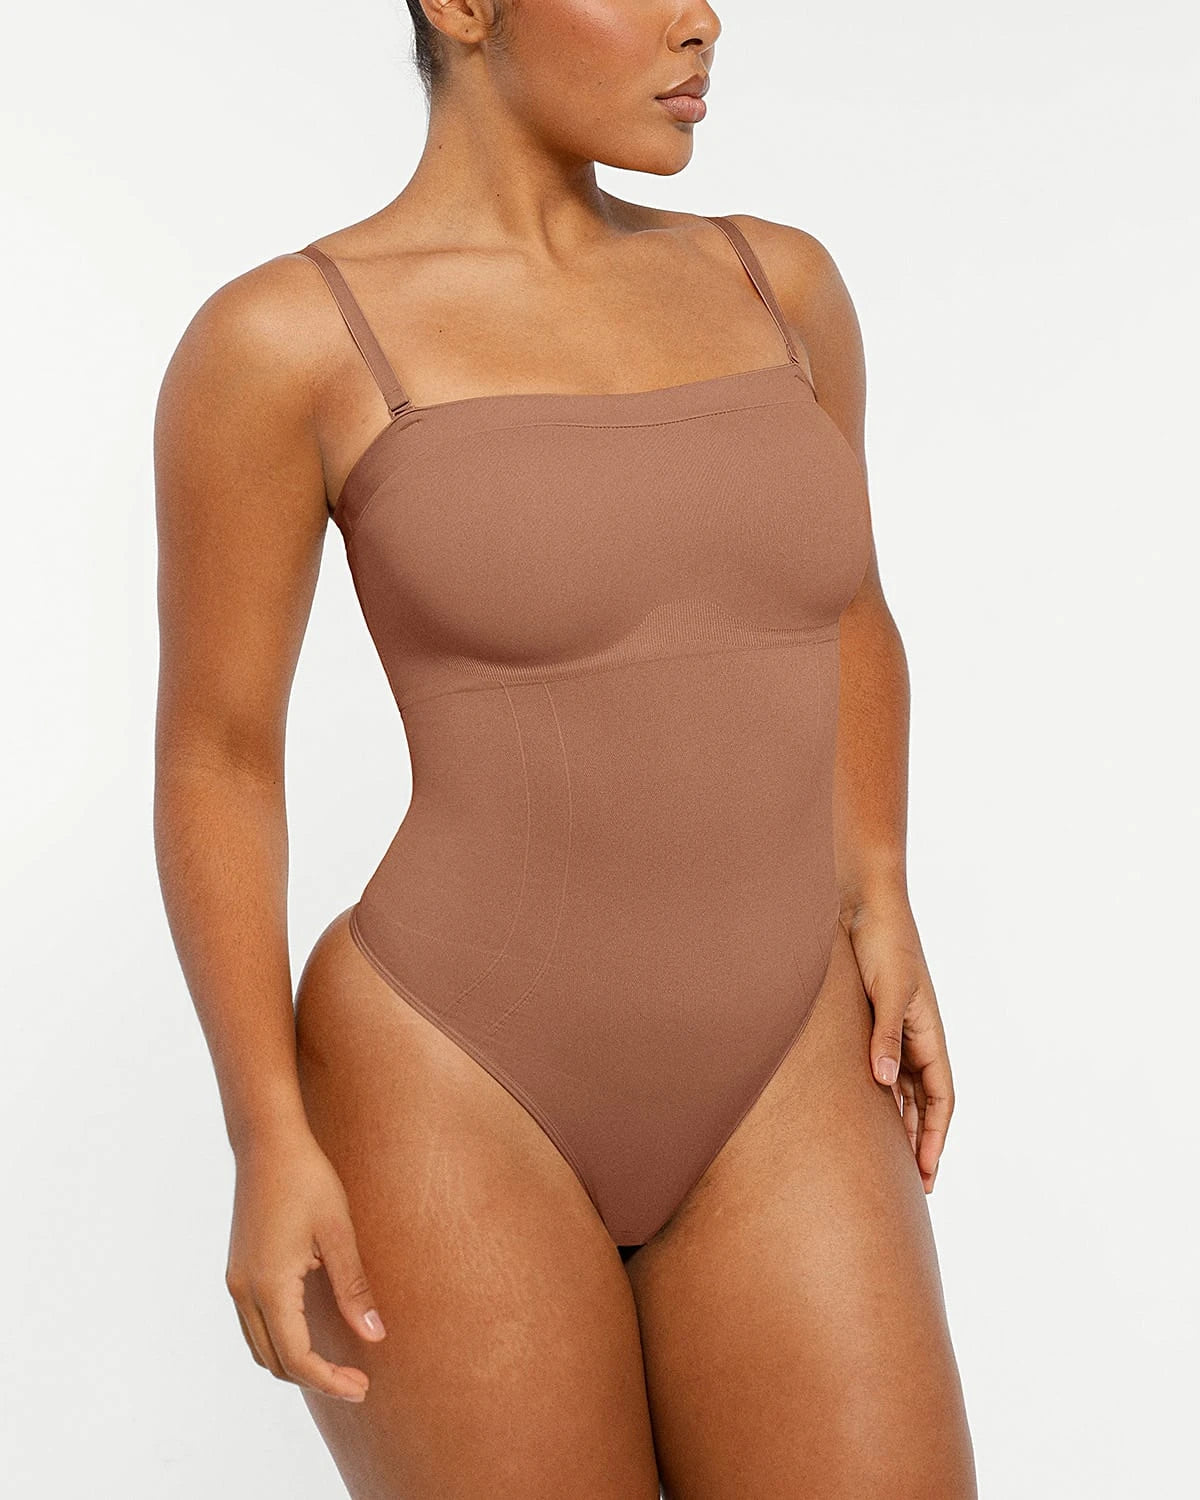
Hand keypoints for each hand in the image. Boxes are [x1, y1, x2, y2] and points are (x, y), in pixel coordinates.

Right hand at [225, 1131, 386, 1400]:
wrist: (267, 1143)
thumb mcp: (338, 1232)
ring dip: (295, 1363)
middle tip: (358, 1381)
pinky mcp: (237, 1271)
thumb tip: (374, 1336)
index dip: (330, 1380)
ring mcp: (236, 1282)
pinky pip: (254, 1325)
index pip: (297, 1357)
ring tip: (338, 1364)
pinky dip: (280, 1341)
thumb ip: (354, 1288)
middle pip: (275, 1361)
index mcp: (270, 1286)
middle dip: (315, 1378)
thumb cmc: (308, 1179)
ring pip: (260, 1348)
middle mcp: (244, 1291)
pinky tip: (311, 1332)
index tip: (362, 1388)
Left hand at [843, 898, 954, 1192]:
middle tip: (910, 1186)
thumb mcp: (887, 992)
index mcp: (930, 1034)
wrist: (863, 905)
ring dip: (896, 1124)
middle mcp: (915, 1037)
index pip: (942, 1099)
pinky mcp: (868, 1022)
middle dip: (918, 1143)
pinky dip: (873, 1096)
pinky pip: (876, 1069)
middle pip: (922, 1102)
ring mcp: (893, 1031)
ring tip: (886, 1164)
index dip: (936, 1137)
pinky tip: (858, 1117)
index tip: (928, 1175)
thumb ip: (885, 1036)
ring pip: (899, 1090)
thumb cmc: (883, 944)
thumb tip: (884, 1083)